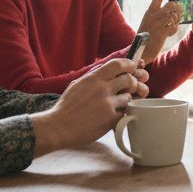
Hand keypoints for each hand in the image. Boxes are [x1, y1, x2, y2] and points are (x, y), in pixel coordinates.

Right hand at [31, 58, 149, 155]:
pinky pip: (125, 112)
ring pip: (129, 97)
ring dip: (127, 100)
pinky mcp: (110, 119)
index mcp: (93, 78)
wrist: (58, 127)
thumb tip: (109, 71)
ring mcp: (107, 104)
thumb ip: (93, 77)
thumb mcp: (77, 84)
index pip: (117, 64)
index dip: (129, 64)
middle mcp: (102, 89)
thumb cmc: (66, 107)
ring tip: (120, 103)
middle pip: (129, 79)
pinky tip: (116, 114)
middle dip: (133, 82)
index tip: (132, 67)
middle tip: (131, 87)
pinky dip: (123, 113)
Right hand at [136, 0, 184, 63]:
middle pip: (171, 4)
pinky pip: (173, 27)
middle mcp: (152, 15)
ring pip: (173, 15)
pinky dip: (173, 29)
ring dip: (176, 20)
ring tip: (172, 25)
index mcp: (149, 11)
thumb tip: (174, 6)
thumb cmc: (147, 36)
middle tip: (179, 14)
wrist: (139, 51)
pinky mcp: (160, 32)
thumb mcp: (150, 21)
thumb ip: (160, 14)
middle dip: (178, 8)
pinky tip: (168, 33)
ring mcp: (156, 23)